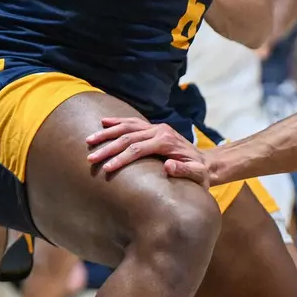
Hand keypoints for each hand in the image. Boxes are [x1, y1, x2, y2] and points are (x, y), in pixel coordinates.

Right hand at [85, 116, 209, 184]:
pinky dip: (117, 121)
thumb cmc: (200, 173)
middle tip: (91, 159)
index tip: (106, 168)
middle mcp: (160, 131)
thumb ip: (184, 171)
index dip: (121, 158)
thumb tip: (168, 166)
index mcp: (167, 142)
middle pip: (128, 137)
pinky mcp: (154, 129)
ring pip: (127, 127)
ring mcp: (157, 128)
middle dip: (108, 148)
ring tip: (89, 141)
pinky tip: (103, 122)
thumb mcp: (197, 175)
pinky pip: (133, 122)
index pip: (138, 149)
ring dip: (107, 133)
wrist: (207, 163)